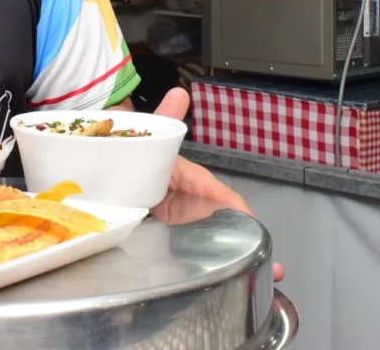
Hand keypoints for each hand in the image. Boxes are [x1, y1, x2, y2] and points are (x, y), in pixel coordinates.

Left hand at [154, 88, 285, 282]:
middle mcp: (188, 200)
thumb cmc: (135, 148)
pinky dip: (200, 266)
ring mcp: (178, 219)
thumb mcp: (149, 136)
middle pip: (221, 224)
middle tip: (273, 268)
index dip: (236, 210)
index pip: (219, 194)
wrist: (107, 162)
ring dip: (230, 260)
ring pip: (208, 240)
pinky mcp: (164, 233)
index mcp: (189, 178)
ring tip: (253, 282)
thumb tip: (178, 93)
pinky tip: (211, 284)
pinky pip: (186, 250)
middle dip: (246, 245)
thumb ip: (163, 118)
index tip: (251, 227)